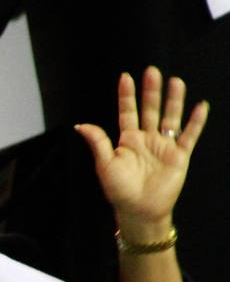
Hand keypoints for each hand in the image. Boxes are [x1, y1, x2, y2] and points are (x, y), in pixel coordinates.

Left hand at [75, 67, 207, 237]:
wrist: (139, 210)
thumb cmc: (119, 190)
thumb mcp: (104, 164)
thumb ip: (98, 142)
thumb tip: (80, 125)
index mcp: (127, 140)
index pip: (127, 112)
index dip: (127, 95)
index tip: (125, 77)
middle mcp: (146, 139)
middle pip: (150, 110)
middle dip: (151, 91)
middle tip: (152, 71)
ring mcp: (164, 146)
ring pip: (169, 118)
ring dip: (173, 101)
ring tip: (175, 81)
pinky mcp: (179, 156)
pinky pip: (189, 135)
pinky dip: (196, 122)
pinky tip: (200, 106)